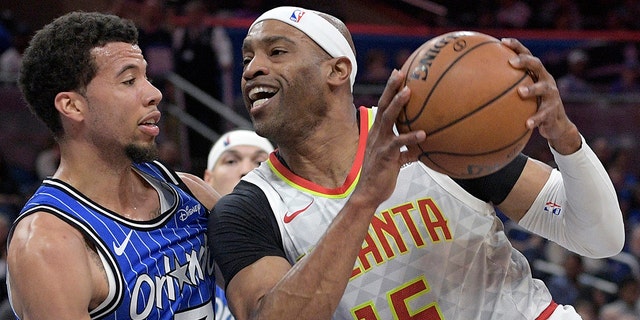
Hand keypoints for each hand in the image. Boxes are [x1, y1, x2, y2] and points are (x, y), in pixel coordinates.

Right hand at [354, 69, 425, 203]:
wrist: (368, 194)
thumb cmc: (382, 176)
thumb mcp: (393, 158)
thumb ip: (405, 148)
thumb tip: (423, 143)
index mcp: (377, 132)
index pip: (383, 106)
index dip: (390, 90)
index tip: (399, 73)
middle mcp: (377, 134)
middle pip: (384, 105)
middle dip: (392, 88)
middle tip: (401, 72)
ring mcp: (380, 144)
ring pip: (389, 119)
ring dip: (398, 105)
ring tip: (409, 92)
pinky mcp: (386, 156)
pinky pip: (399, 145)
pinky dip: (411, 139)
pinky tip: (423, 135)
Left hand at [502, 38, 580, 153]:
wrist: (556, 124)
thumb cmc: (533, 106)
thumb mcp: (521, 95)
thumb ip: (505, 88)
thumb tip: (475, 85)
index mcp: (536, 74)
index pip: (527, 55)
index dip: (517, 46)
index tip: (502, 41)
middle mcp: (546, 80)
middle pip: (538, 65)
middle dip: (525, 61)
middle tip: (512, 63)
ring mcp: (552, 95)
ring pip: (543, 88)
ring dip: (532, 89)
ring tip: (521, 92)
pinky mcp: (553, 111)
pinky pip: (544, 114)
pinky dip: (535, 119)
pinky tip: (527, 124)